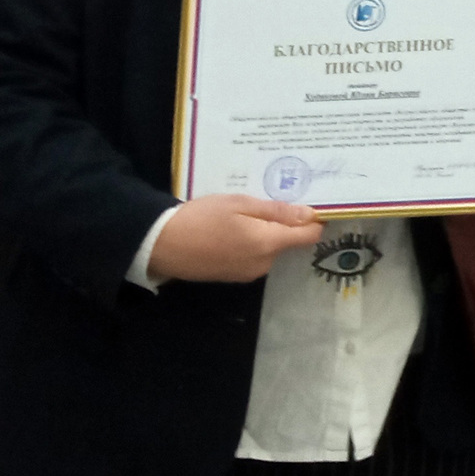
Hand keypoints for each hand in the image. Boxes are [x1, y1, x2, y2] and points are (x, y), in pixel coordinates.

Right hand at [146, 194, 322, 283]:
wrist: (162, 245)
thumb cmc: (202, 218)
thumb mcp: (239, 204)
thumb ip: (276, 211)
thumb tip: (310, 215)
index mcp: (268, 244)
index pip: (308, 236)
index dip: (312, 219)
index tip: (307, 201)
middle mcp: (264, 264)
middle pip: (288, 240)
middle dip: (281, 222)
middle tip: (261, 200)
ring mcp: (248, 273)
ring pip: (270, 248)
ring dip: (263, 232)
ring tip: (242, 212)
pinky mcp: (234, 276)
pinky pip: (254, 256)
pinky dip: (249, 242)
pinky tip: (231, 229)